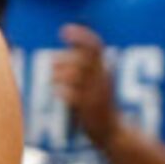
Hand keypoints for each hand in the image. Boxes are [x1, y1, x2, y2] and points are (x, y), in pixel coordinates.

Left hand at [51, 24, 120, 147]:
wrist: (112, 133)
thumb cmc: (98, 105)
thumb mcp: (95, 82)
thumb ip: (85, 65)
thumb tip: (65, 48)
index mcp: (104, 70)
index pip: (95, 46)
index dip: (81, 35)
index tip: (64, 30)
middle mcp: (101, 80)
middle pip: (82, 58)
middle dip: (63, 58)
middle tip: (53, 64)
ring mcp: (95, 94)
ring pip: (75, 76)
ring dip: (59, 74)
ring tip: (53, 79)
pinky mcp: (89, 110)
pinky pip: (72, 96)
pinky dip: (62, 92)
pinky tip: (58, 93)